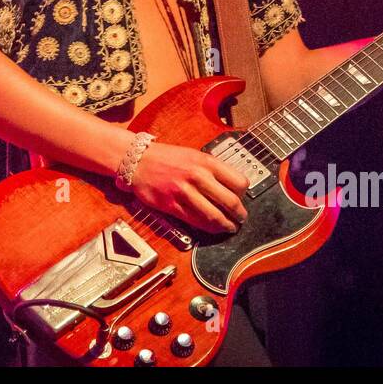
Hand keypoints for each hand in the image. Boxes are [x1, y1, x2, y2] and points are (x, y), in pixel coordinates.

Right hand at [129, 142, 249, 233]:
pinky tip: (212, 228)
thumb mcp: (194, 155)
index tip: (242, 199)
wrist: (138, 160)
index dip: (244, 195)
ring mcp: (184, 192)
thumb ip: (213, 170)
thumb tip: (232, 188)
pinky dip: (207, 228)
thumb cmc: (167, 158)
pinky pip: (195, 221)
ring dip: (225, 225)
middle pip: (230, 202)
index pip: (239, 182)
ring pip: (214, 215)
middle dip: (239, 215)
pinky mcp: (172, 205)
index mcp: (206, 162)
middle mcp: (197, 176)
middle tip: (240, 219)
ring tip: (229, 227)